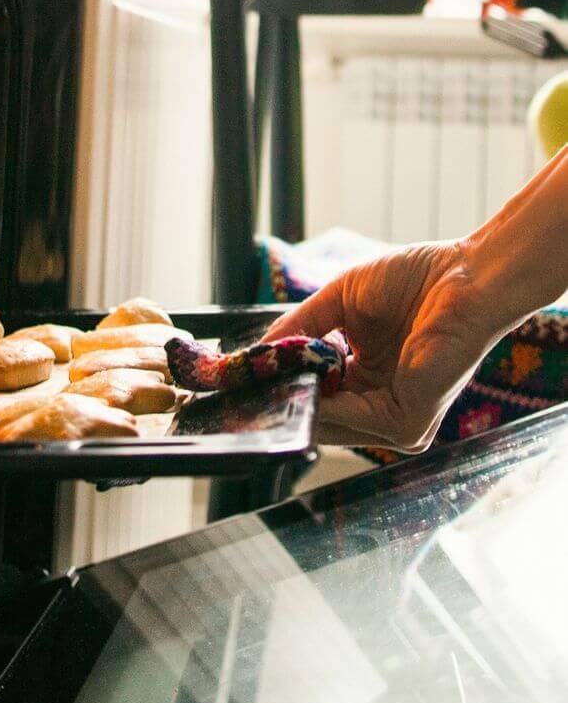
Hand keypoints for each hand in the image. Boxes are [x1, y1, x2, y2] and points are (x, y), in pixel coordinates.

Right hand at [259, 240, 510, 450]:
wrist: (464, 278)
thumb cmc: (414, 280)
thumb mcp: (339, 301)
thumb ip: (298, 328)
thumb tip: (257, 354)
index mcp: (367, 379)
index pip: (316, 395)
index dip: (281, 385)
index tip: (243, 376)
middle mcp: (380, 405)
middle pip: (315, 415)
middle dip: (279, 397)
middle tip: (238, 383)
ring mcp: (395, 422)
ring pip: (325, 422)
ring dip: (291, 399)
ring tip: (259, 377)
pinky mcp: (406, 424)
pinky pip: (345, 419)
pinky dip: (314, 402)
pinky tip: (292, 380)